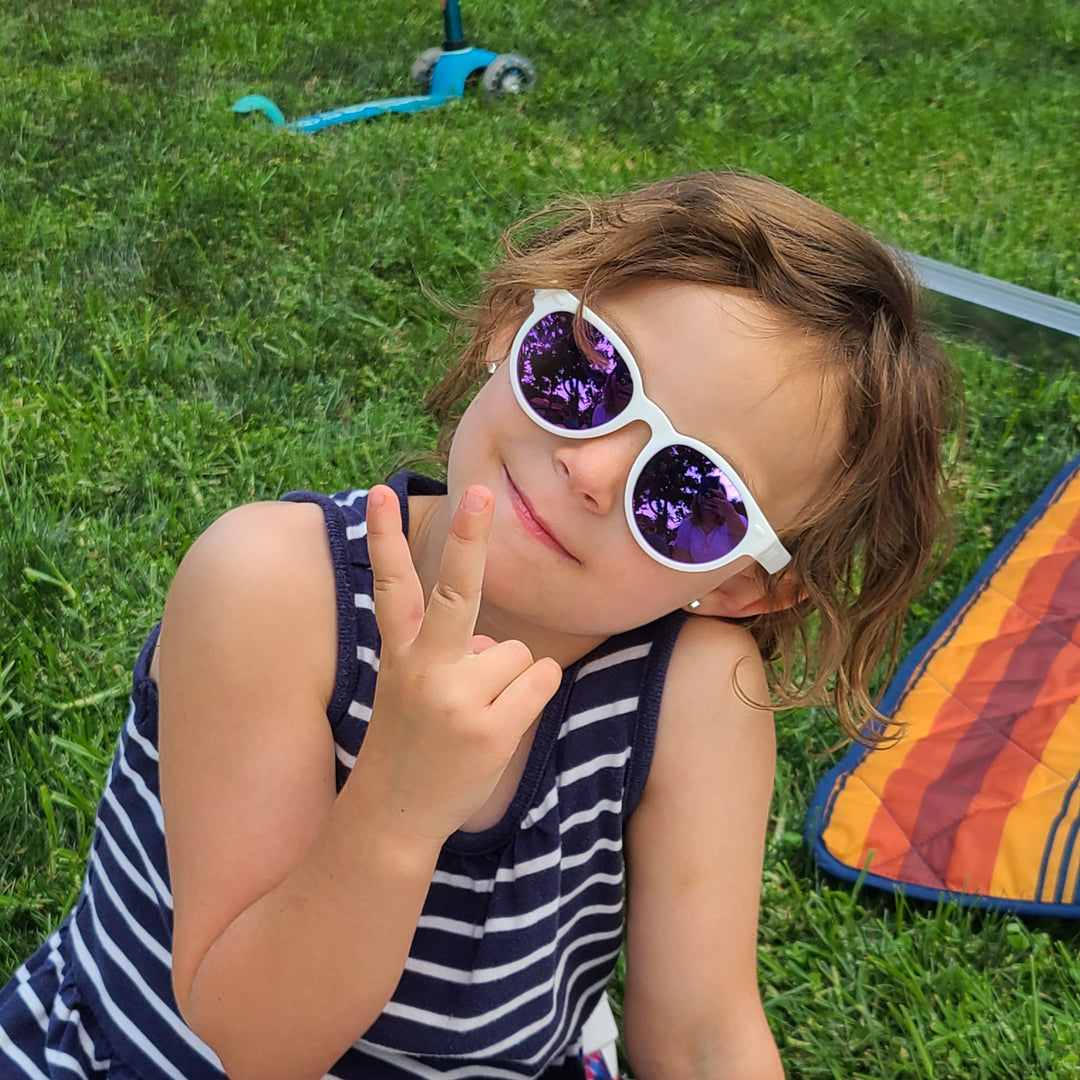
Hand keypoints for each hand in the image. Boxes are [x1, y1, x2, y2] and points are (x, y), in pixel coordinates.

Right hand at [358, 484, 562, 843]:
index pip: (391, 584)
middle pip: (455, 591)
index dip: (385, 537)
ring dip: (509, 679)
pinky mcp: (489, 728)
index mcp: (399, 653)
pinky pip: (540, 679)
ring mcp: (455, 698)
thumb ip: (445, 651)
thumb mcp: (407, 686)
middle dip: (468, 538)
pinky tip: (496, 727)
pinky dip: (531, 696)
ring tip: (474, 718)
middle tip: (481, 491)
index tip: (382, 491)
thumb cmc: (410, 741)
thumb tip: (497, 641)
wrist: (394, 816)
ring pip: (517, 652)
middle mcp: (423, 668)